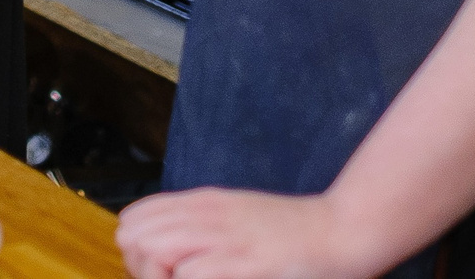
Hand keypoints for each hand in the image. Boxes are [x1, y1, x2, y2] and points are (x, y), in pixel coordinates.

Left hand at [116, 188, 369, 278]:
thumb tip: (167, 251)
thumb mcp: (238, 218)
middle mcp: (206, 215)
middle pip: (132, 235)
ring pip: (151, 251)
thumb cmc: (294, 234)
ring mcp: (224, 237)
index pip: (133, 218)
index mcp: (203, 203)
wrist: (343, 230)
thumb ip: (203, 227)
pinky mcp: (245, 262)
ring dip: (159, 277)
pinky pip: (190, 273)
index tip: (157, 270)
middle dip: (140, 267)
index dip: (136, 250)